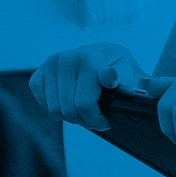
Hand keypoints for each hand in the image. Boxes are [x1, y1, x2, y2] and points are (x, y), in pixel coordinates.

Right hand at [29, 43, 148, 130]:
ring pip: (55, 109)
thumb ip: (128, 79)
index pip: (84, 104)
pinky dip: (55, 107)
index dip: (97, 119)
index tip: (106, 121)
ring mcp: (52, 63)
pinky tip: (70, 103)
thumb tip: (109, 76)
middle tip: (98, 121)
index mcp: (89, 58)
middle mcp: (67, 58)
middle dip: (86, 121)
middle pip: (69, 110)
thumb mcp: (133, 75)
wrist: (108, 55)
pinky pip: (42, 100)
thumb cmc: (121, 69)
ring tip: (86, 112)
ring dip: (72, 117)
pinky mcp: (41, 69)